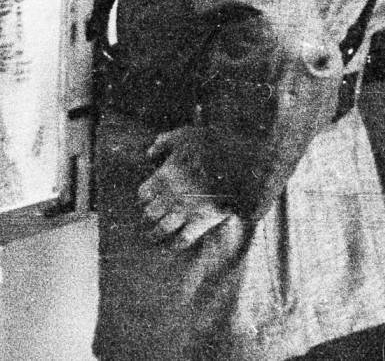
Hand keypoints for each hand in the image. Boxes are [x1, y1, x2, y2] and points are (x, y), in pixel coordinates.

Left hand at [138, 126, 228, 250]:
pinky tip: (171, 247)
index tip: (145, 199)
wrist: (241, 167)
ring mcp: (185, 212)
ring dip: (155, 234)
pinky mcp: (201, 222)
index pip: (143, 194)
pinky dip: (176, 246)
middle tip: (148, 218)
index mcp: (164, 176)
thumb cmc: (212, 147)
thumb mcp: (184, 136)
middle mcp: (170, 197)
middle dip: (148, 216)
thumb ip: (163, 143)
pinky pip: (184, 239)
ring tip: (152, 237)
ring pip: (162, 229)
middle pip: (150, 213)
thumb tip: (149, 154)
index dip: (143, 197)